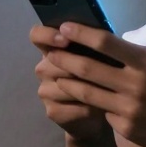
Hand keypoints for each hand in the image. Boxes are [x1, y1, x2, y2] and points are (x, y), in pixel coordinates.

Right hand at [30, 25, 110, 142]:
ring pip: (64, 85)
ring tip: (109, 89)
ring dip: (87, 87)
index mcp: (52, 48)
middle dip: (77, 65)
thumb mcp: (99, 55)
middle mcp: (43, 68)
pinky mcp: (52, 111)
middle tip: (101, 70)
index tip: (65, 40)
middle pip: (52, 62)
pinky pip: (70, 107)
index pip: (37, 35)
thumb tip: (100, 38)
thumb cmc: (101, 75)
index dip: (48, 35)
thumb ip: (93, 45)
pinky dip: (88, 107)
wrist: (100, 110)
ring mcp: (45, 91)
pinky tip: (102, 107)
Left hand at [42, 21, 145, 146]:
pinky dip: (93, 102)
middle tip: (49, 51)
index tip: (64, 27)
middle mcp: (135, 86)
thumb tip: (126, 33)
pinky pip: (103, 111)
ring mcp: (129, 110)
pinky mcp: (126, 129)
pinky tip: (84, 97)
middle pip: (88, 68)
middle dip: (64, 57)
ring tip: (57, 74)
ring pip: (87, 93)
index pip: (106, 43)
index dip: (81, 34)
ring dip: (68, 82)